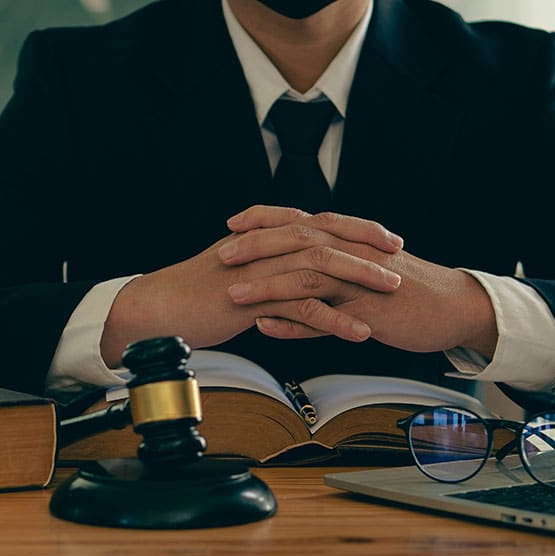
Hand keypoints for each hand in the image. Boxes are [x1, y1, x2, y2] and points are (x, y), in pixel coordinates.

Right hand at [99, 206, 404, 366]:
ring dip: (358, 280)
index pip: (317, 224)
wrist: (155, 310)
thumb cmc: (192, 296)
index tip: (386, 238)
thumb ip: (265, 266)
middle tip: (399, 257)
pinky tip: (357, 332)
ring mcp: (256, 273)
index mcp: (262, 239)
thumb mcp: (235, 273)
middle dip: (366, 247)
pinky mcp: (249, 301)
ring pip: (316, 269)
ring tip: (390, 292)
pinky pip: (299, 308)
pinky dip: (332, 319)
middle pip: (324, 238)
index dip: (354, 228)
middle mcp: (262, 249)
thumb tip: (293, 272)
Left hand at [224, 206, 496, 356]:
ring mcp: (360, 283)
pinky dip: (294, 323)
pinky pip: (326, 317)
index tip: (233, 223)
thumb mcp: (366, 271)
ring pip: (307, 276)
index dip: (265, 219)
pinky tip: (267, 327)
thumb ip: (332, 267)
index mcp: (349, 241)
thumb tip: (299, 270)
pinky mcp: (369, 312)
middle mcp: (352, 254)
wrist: (453, 308)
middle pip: (298, 241)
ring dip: (267, 284)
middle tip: (222, 254)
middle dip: (256, 246)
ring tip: (234, 293)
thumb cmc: (408, 291)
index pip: (300, 220)